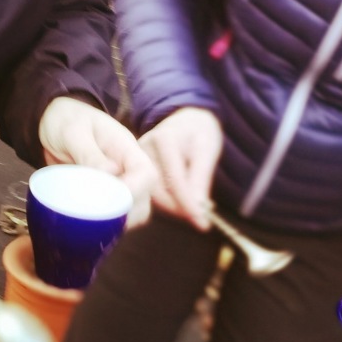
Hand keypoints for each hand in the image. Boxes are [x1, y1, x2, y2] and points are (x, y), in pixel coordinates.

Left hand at [38, 96, 156, 226]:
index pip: (145, 173)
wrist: (52, 120)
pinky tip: (87, 225)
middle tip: (99, 221)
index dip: (135, 191)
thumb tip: (109, 174)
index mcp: (125, 147)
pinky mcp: (104, 193)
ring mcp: (116, 181)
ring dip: (117, 222)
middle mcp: (126, 167)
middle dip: (128, 214)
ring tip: (93, 226)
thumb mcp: (73, 132)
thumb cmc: (65, 120)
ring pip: (132, 210)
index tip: (110, 202)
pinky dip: (106, 223)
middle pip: (144, 197)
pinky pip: (114, 213)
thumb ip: (89, 152)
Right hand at [138, 107, 222, 229]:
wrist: (186, 118)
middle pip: (157, 190)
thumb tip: (197, 212)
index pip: (174, 180)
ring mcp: (136, 158)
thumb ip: (201, 180)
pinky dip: (166, 200)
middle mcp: (143, 148)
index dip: (188, 204)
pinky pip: (149, 191)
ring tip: (194, 208)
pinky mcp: (134, 167)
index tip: (203, 223)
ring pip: (151, 195)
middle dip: (179, 208)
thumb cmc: (199, 131)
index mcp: (163, 139)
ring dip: (173, 206)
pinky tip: (182, 202)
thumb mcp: (207, 150)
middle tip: (201, 218)